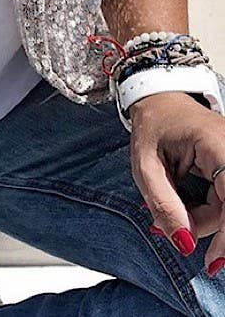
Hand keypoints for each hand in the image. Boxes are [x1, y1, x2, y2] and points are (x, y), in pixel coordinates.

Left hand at [129, 90, 224, 275]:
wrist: (159, 102)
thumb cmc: (152, 129)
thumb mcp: (146, 168)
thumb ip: (164, 205)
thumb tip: (185, 245)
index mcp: (215, 143)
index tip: (215, 260)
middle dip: (207, 226)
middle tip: (179, 234)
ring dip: (204, 219)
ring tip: (174, 211)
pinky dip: (209, 211)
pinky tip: (188, 207)